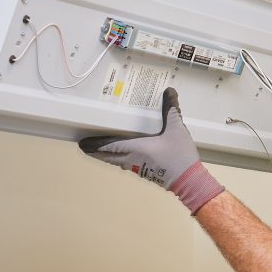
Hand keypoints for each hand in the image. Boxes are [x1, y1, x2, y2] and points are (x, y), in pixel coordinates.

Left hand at [79, 88, 222, 213]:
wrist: (189, 180)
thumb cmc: (179, 155)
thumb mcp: (177, 129)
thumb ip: (171, 110)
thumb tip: (168, 91)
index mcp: (137, 148)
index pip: (110, 146)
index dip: (95, 145)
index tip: (82, 144)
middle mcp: (132, 159)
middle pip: (108, 157)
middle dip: (96, 152)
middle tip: (85, 147)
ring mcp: (137, 168)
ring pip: (116, 162)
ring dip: (106, 156)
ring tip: (99, 151)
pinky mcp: (145, 173)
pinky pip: (125, 164)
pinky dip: (117, 160)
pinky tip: (120, 157)